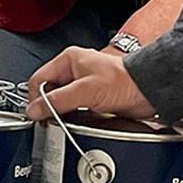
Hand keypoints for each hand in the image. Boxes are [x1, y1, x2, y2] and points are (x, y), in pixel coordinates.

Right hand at [25, 47, 156, 121]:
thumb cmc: (124, 82)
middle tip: (50, 120)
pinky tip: (76, 122)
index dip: (35, 98)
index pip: (38, 79)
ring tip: (64, 121)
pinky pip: (72, 108)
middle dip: (47, 107)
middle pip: (47, 91)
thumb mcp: (86, 91)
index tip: (37, 115)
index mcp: (68, 60)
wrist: (147, 90)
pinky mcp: (90, 97)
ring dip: (60, 113)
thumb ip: (58, 100)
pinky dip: (70, 116)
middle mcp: (73, 70)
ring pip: (59, 101)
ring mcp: (82, 84)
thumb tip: (35, 109)